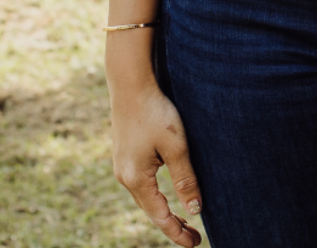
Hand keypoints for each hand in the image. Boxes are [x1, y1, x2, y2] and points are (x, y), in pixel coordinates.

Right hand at [111, 78, 202, 246]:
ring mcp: (121, 166)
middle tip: (194, 238)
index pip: (160, 217)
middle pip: (150, 211)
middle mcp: (124, 176)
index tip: (195, 244)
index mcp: (136, 178)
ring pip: (145, 198)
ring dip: (164, 211)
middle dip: (172, 225)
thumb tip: (195, 210)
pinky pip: (141, 184)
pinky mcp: (124, 155)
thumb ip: (185, 180)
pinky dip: (156, 196)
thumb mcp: (176, 147)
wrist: (130, 84)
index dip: (178, 233)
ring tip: (185, 220)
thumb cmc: (155, 112)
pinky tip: (167, 194)